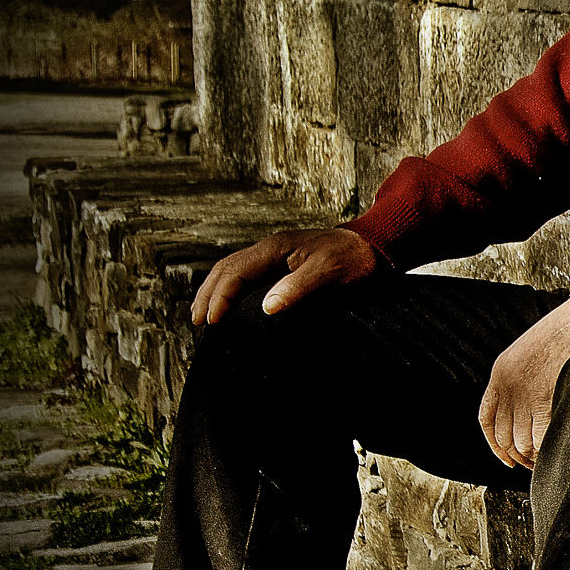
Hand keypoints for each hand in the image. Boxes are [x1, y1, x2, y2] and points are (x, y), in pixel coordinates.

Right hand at [191, 229, 378, 324]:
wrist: (371, 246)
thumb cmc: (352, 258)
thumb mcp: (328, 272)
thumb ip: (298, 287)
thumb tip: (267, 308)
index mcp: (274, 247)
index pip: (235, 271)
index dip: (220, 296)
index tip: (213, 321)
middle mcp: (267, 250)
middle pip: (225, 269)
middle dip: (208, 295)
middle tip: (198, 322)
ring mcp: (272, 257)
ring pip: (232, 272)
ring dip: (214, 292)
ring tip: (203, 317)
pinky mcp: (279, 266)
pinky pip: (245, 277)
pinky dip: (230, 291)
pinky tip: (227, 307)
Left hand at [478, 300, 569, 468]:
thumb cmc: (566, 333)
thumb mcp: (531, 352)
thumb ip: (524, 377)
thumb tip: (530, 407)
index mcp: (500, 372)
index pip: (487, 419)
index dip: (495, 444)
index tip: (506, 456)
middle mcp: (507, 385)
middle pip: (503, 435)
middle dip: (515, 455)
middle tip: (528, 464)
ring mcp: (525, 393)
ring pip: (520, 441)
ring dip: (531, 457)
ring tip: (542, 462)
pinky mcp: (544, 398)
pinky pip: (539, 437)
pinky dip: (544, 451)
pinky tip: (551, 454)